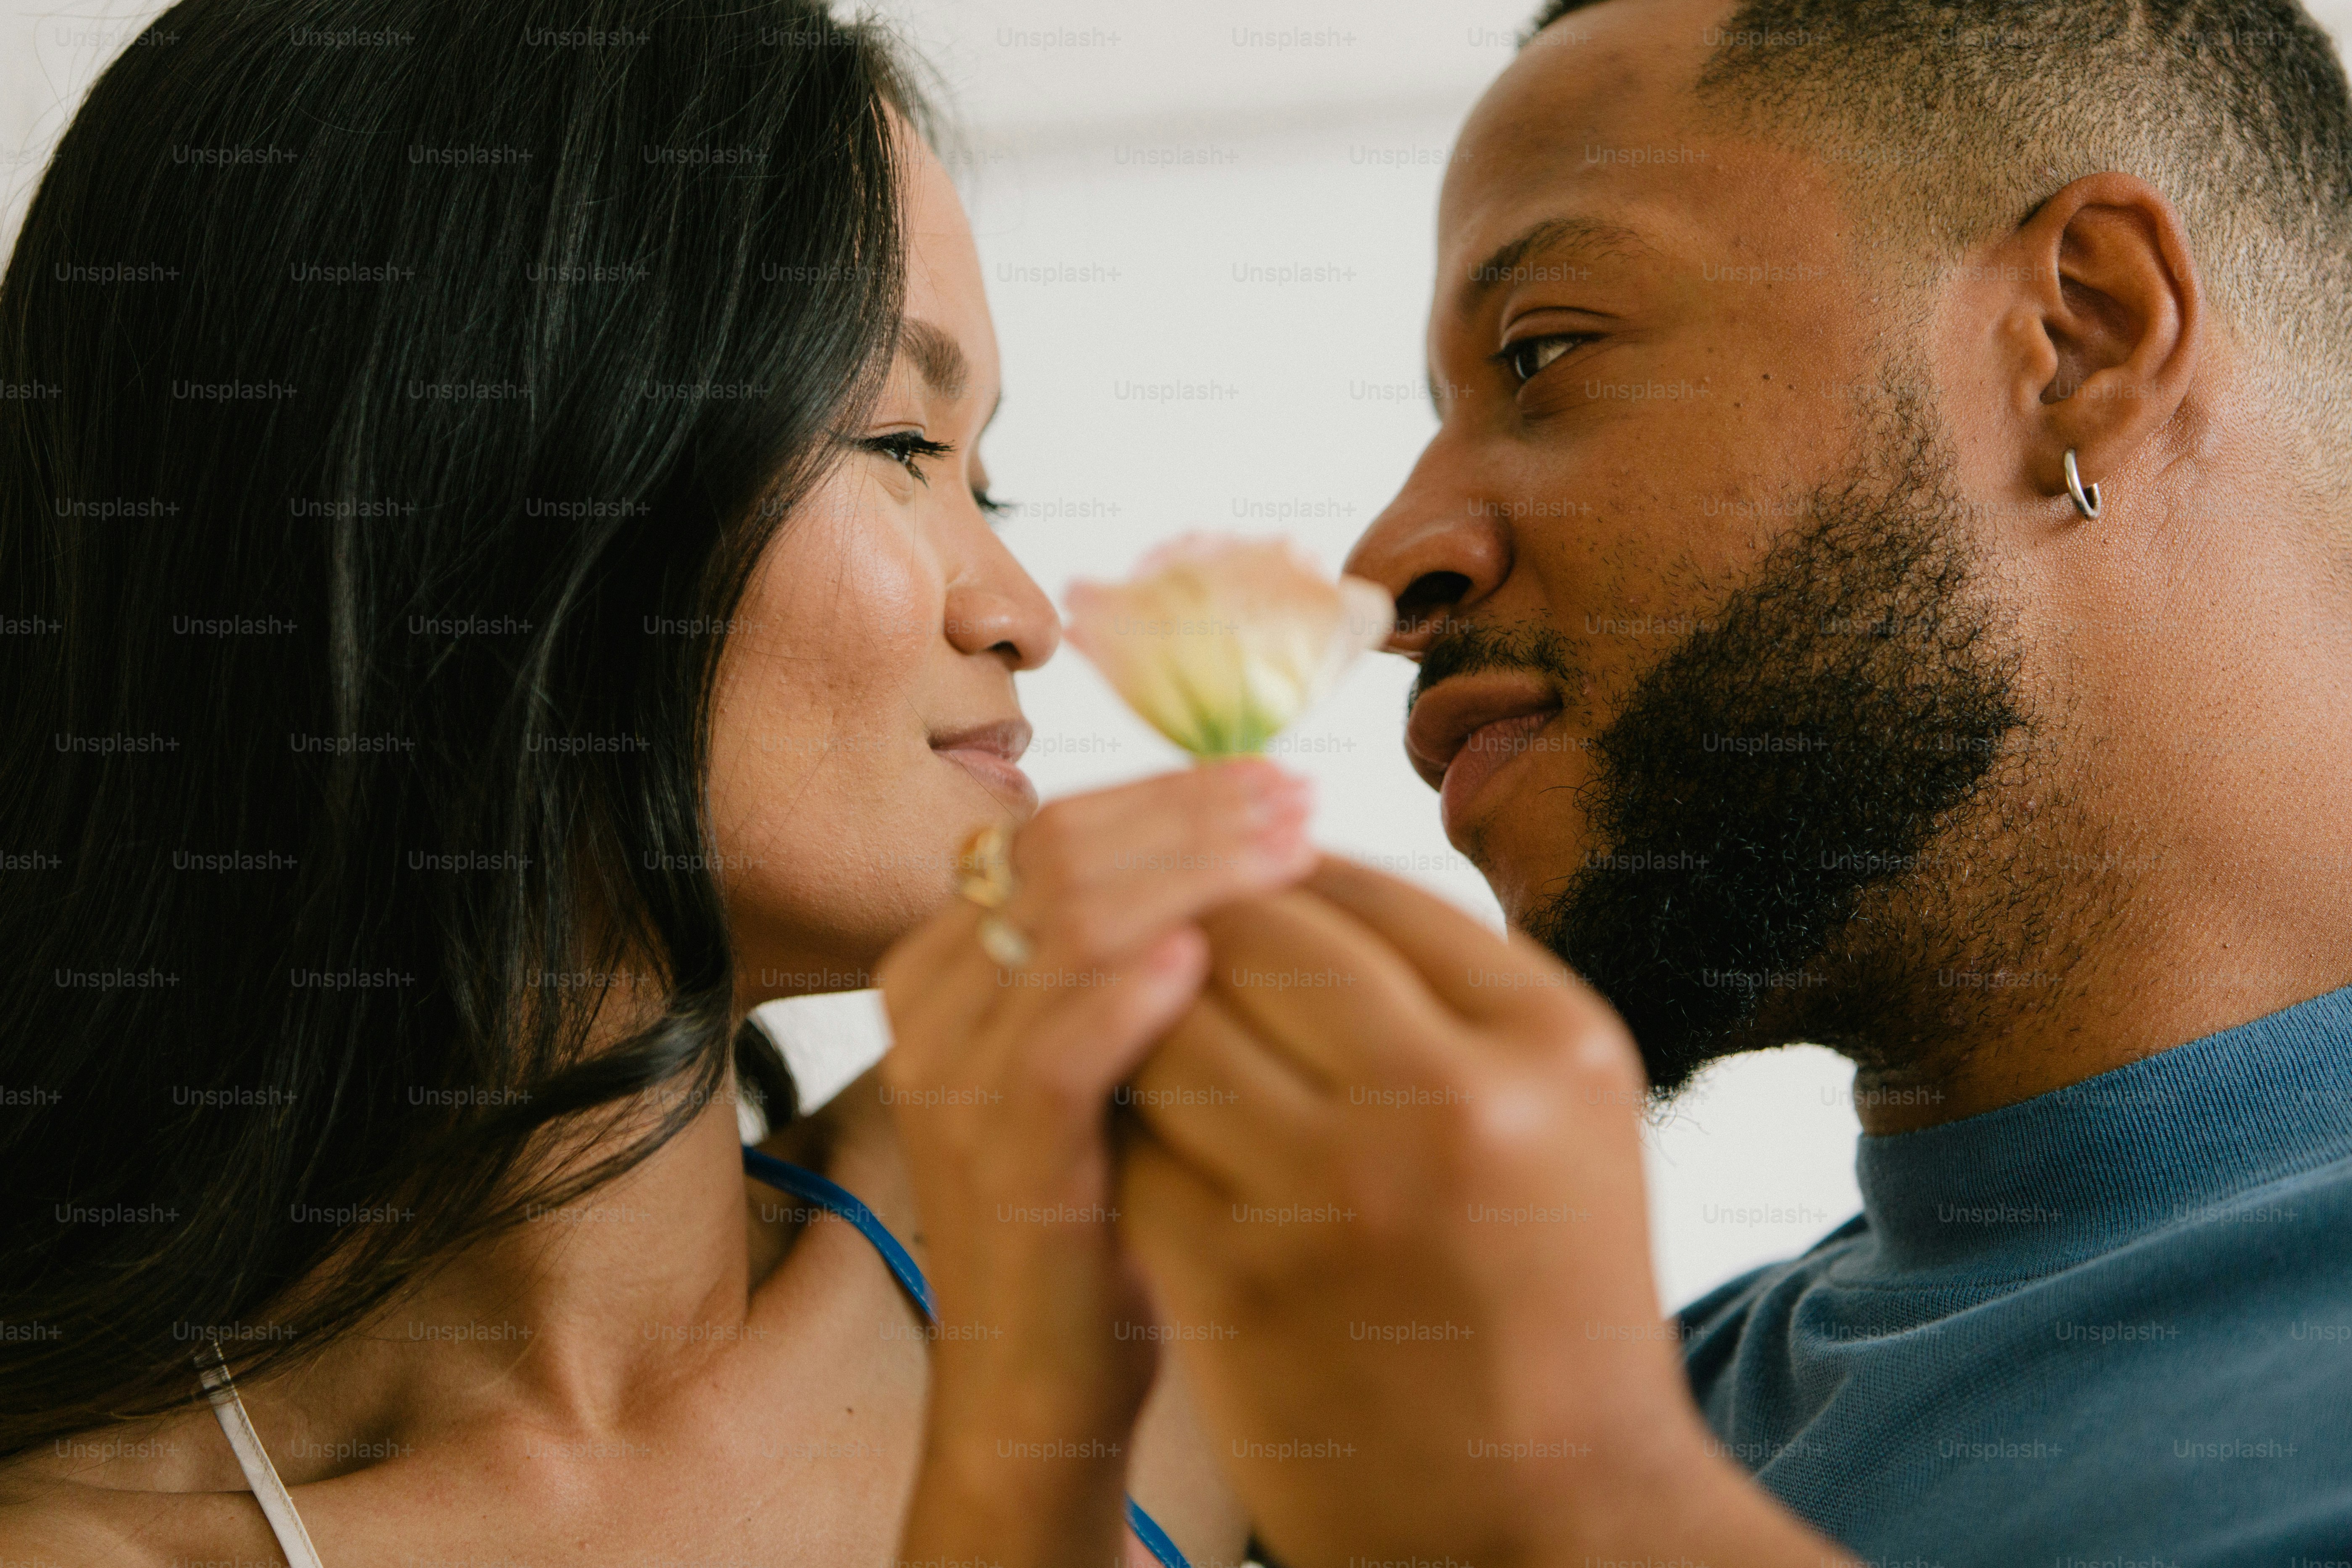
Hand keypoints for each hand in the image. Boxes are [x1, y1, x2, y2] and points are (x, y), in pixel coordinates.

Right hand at [875, 759, 1314, 1567]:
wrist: (1039, 1391)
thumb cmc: (1103, 1214)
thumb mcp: (1107, 1066)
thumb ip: (1131, 965)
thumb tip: (1251, 848)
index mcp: (946, 971)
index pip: (1050, 831)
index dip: (1164, 792)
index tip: (1271, 780)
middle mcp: (932, 1013)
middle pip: (1057, 853)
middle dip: (1188, 811)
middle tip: (1297, 796)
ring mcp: (955, 1089)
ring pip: (1064, 926)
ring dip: (1187, 871)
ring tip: (1289, 846)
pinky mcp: (1000, 1167)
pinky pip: (1059, 1049)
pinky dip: (1135, 990)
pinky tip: (1212, 955)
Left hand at [1116, 857, 1854, 1567]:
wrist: (1556, 1511)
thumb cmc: (1551, 1290)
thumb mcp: (1562, 1106)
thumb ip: (1452, 983)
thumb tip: (1295, 862)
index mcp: (1550, 1038)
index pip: (1359, 883)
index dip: (1273, 870)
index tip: (1239, 885)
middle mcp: (1450, 1100)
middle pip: (1253, 936)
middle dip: (1195, 928)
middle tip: (1167, 942)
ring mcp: (1336, 1193)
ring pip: (1167, 1027)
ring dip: (1140, 1018)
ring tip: (1147, 1031)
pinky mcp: (1238, 1282)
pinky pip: (1133, 1145)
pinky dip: (1123, 1126)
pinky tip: (1139, 1140)